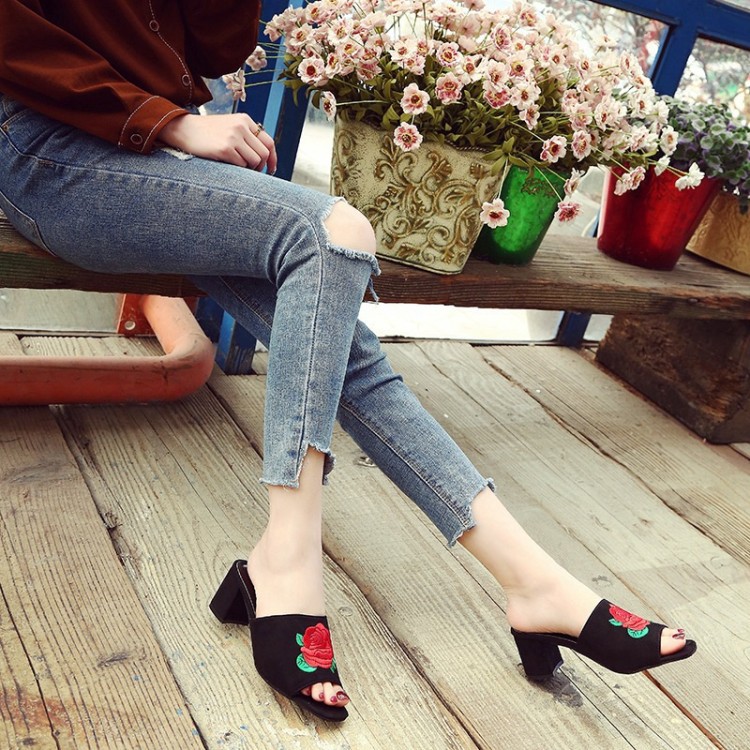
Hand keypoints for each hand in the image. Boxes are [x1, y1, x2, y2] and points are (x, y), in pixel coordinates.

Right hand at [159, 113, 277, 173]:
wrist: (184, 129)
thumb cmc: (208, 132)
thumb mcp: (230, 126)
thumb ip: (247, 136)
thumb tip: (266, 156)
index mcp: (245, 120)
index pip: (269, 142)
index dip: (273, 158)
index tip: (272, 169)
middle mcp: (241, 126)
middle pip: (264, 153)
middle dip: (261, 166)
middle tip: (252, 171)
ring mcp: (233, 137)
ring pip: (256, 160)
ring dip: (250, 168)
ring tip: (238, 167)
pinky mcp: (225, 148)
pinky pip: (242, 165)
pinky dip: (238, 169)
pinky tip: (229, 165)